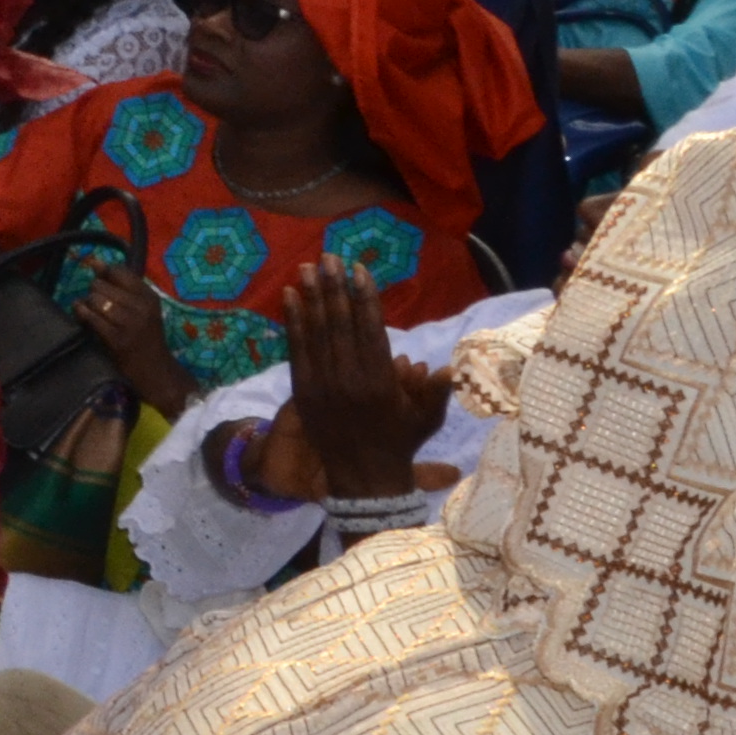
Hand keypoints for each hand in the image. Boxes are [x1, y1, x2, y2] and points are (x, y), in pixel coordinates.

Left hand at [74, 279, 200, 420]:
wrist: (155, 370)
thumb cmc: (145, 337)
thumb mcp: (142, 309)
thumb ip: (121, 286)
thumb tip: (94, 262)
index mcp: (149, 296)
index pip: (119, 272)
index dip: (104, 274)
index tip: (101, 281)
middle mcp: (141, 307)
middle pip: (102, 285)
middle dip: (94, 292)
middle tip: (97, 303)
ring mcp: (129, 323)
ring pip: (95, 299)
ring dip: (87, 304)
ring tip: (91, 311)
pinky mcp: (116, 338)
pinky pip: (91, 317)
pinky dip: (82, 314)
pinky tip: (82, 316)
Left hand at [257, 259, 452, 500]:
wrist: (362, 477)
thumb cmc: (400, 442)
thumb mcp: (427, 418)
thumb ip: (435, 389)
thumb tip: (445, 365)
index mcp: (380, 382)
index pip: (370, 329)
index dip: (363, 297)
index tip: (359, 270)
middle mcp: (349, 380)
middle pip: (339, 324)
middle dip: (334, 288)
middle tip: (329, 257)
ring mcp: (322, 385)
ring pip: (315, 333)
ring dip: (311, 297)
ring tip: (308, 267)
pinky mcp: (303, 390)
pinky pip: (296, 350)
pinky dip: (292, 322)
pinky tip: (290, 297)